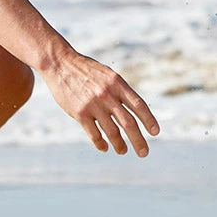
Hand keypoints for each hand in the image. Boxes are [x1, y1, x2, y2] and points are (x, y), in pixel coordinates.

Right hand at [43, 49, 159, 155]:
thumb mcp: (108, 75)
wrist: (60, 64)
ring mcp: (93, 105)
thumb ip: (120, 91)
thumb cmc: (87, 70)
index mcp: (117, 84)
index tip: (156, 132)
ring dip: (120, 145)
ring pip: (112, 131)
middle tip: (144, 153)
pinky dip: (101, 144)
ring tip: (123, 151)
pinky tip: (104, 148)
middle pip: (128, 123)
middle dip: (138, 140)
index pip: (139, 105)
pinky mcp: (79, 113)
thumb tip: (135, 109)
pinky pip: (94, 134)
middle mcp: (107, 95)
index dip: (149, 120)